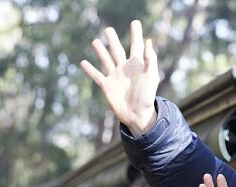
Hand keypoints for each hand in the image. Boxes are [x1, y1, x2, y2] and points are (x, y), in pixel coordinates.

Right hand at [79, 20, 158, 135]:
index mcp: (136, 65)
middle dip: (112, 39)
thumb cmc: (147, 98)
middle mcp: (124, 69)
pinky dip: (89, 70)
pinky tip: (83, 63)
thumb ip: (151, 60)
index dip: (136, 34)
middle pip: (117, 50)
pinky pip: (96, 76)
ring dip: (100, 51)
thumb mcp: (152, 78)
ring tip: (95, 41)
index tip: (135, 23)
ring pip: (105, 60)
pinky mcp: (107, 86)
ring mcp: (114, 77)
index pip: (136, 45)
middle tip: (108, 30)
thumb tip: (148, 42)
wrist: (137, 115)